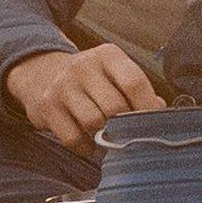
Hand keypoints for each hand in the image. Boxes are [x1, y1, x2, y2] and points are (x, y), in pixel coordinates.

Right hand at [6, 41, 166, 148]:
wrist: (42, 74)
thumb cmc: (91, 79)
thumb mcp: (114, 73)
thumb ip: (138, 90)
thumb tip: (159, 111)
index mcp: (108, 55)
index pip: (134, 82)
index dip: (147, 108)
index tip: (153, 125)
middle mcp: (84, 66)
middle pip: (114, 106)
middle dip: (124, 125)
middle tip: (128, 133)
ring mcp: (63, 86)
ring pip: (93, 123)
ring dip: (103, 135)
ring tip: (106, 134)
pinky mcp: (47, 106)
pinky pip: (73, 138)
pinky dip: (85, 147)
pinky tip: (88, 142)